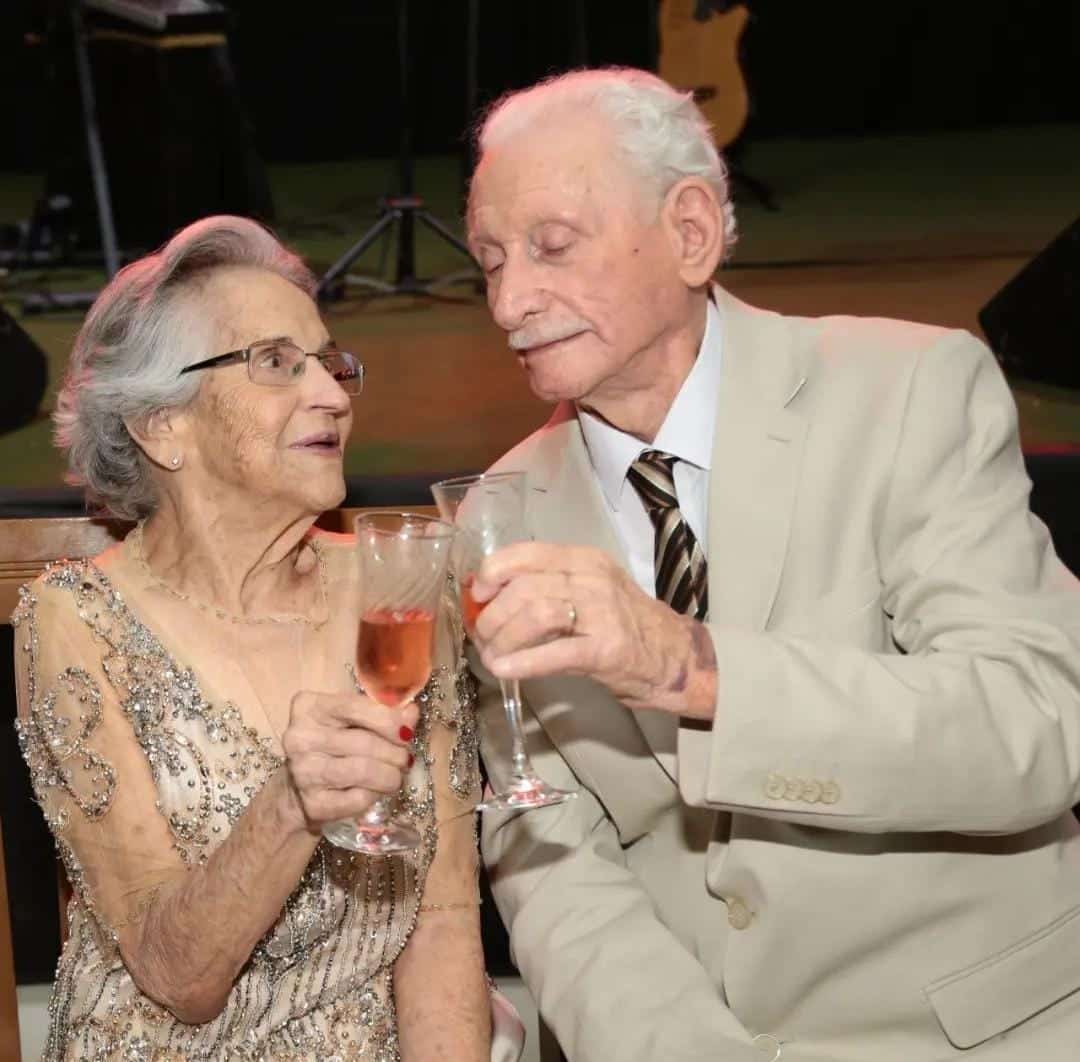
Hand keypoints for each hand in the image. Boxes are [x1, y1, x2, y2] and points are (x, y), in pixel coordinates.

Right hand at [282, 691, 418, 830]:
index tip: (407, 732)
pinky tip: (375, 790)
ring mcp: (303, 771)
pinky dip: (375, 795)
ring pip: (364, 771)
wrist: (299, 787)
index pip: (355, 706)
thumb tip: (410, 712)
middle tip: (405, 758)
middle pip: (365, 742)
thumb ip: (381, 711)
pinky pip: (358, 799)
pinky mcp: (312, 803)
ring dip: (390, 775)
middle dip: (396, 752)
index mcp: (309, 707)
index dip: (389, 719)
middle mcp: (301, 737)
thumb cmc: (332, 743)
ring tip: (395, 775)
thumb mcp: (351, 719)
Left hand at [470, 543, 716, 718]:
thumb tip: (490, 600)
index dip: (493, 572)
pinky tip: (505, 669)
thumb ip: (548, 588)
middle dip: (492, 615)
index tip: (479, 594)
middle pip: (524, 587)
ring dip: (503, 637)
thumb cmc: (626, 625)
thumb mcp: (590, 591)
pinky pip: (555, 652)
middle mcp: (594, 578)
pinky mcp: (608, 648)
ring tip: (493, 655)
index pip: (527, 552)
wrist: (676, 657)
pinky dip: (522, 662)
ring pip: (535, 613)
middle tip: (483, 636)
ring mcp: (604, 612)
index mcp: (585, 559)